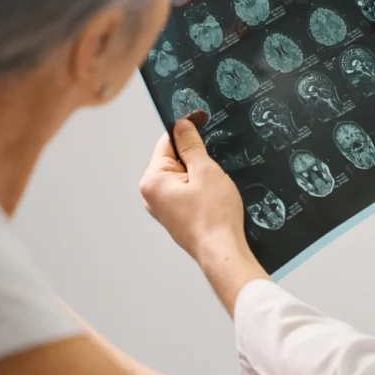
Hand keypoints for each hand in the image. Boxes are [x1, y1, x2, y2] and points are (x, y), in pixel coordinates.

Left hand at [140, 115, 244, 260]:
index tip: (202, 122)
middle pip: (173, 159)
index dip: (187, 131)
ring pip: (182, 176)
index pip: (167, 142)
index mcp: (152, 181)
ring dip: (198, 174)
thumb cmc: (214, 217)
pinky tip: (212, 197)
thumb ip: (191, 146)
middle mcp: (151, 195)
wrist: (222, 251)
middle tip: (213, 166)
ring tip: (214, 186)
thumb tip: (182, 126)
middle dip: (194, 157)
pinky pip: (185, 191)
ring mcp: (162, 208)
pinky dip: (199, 188)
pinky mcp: (175, 216)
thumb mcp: (206, 171)